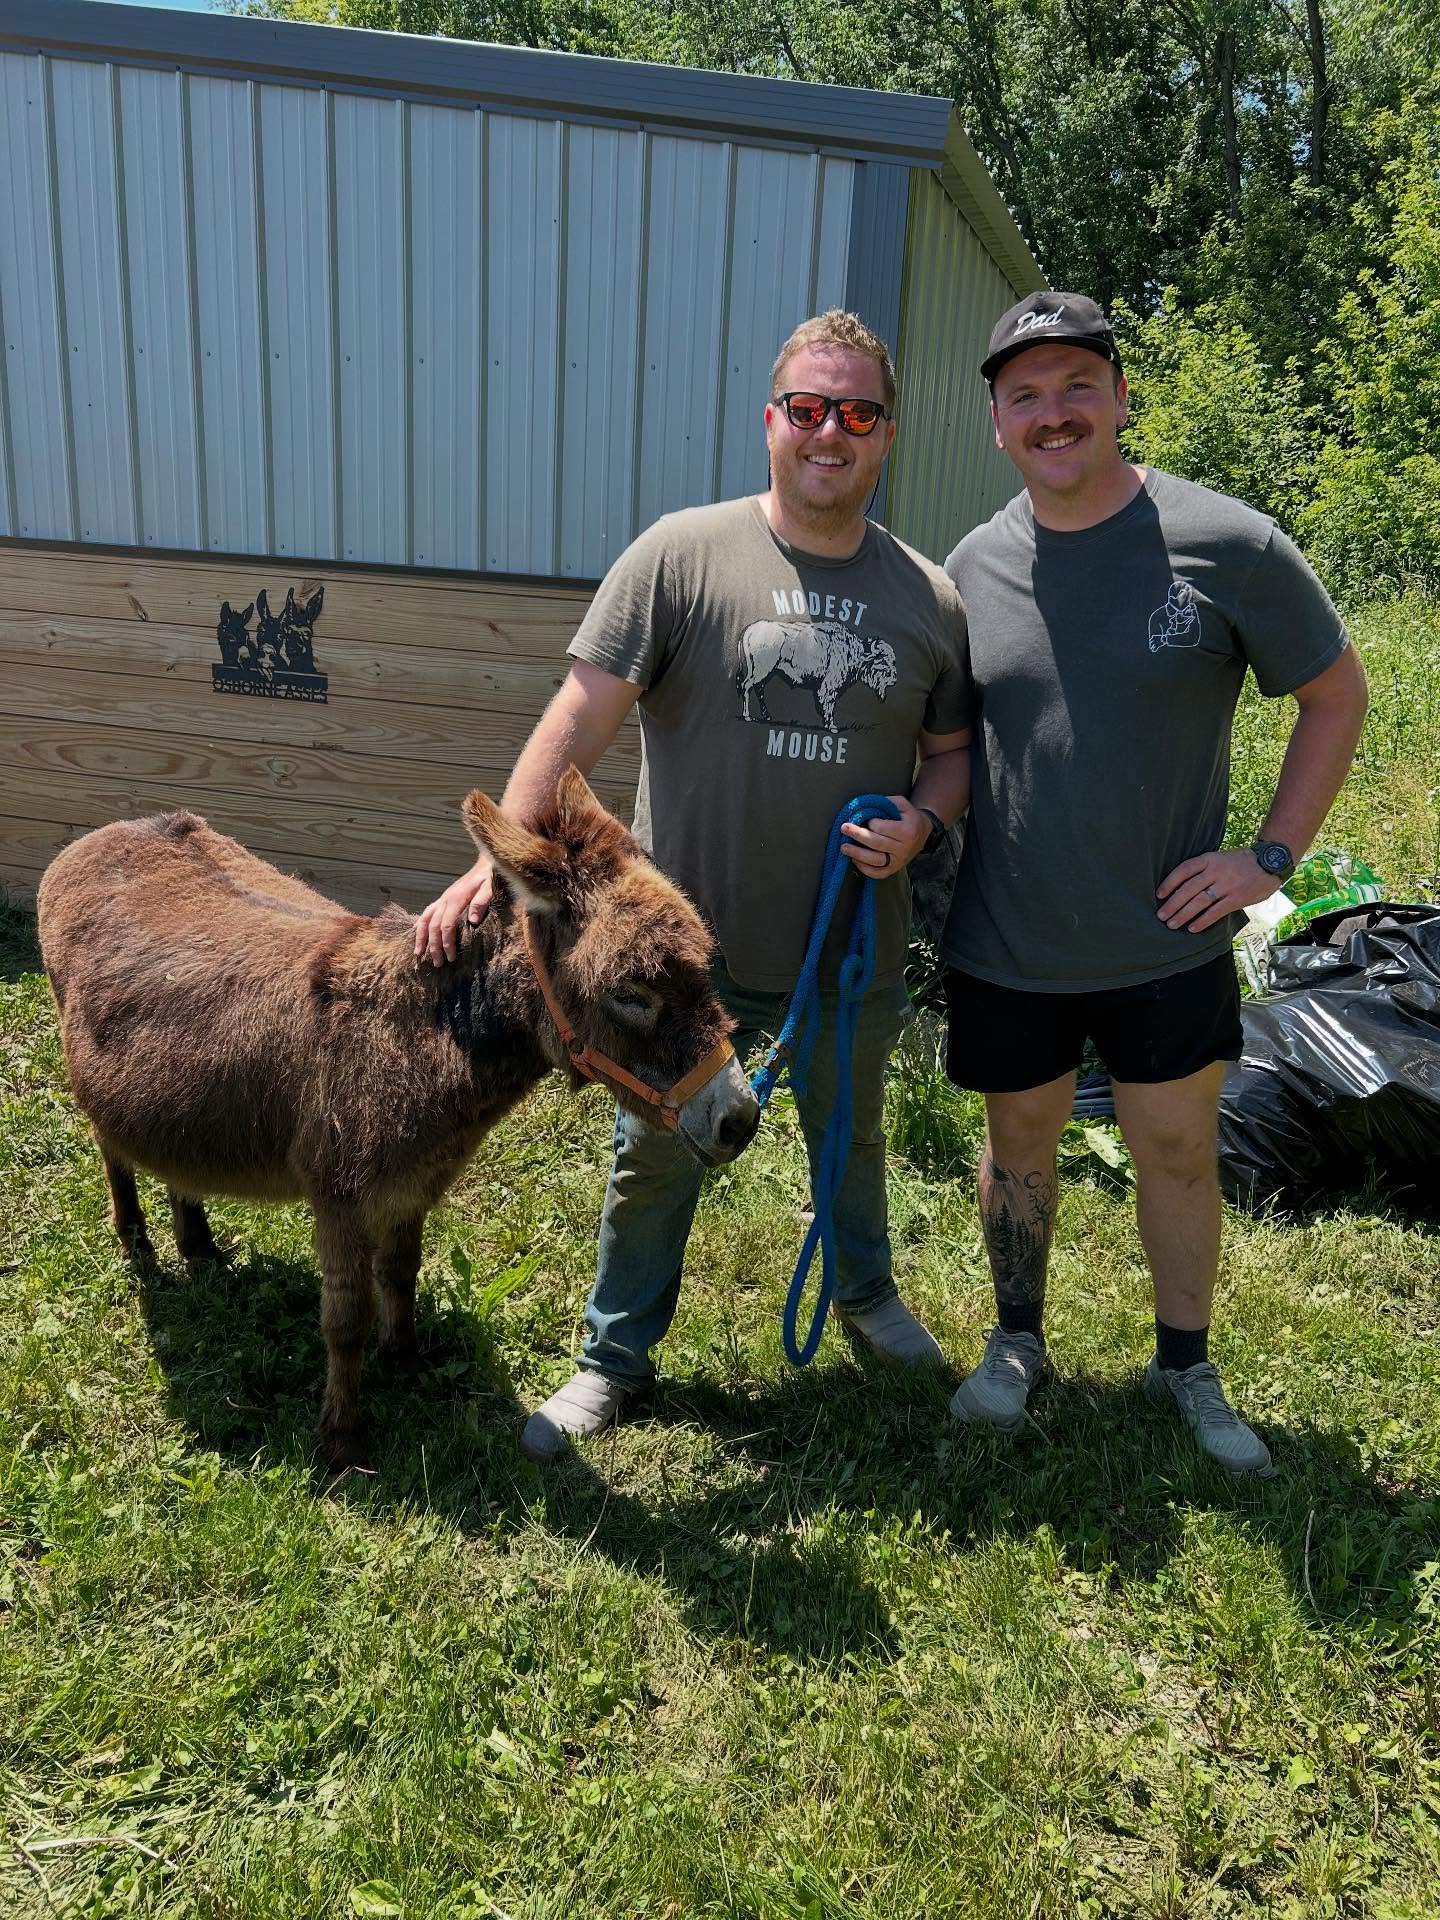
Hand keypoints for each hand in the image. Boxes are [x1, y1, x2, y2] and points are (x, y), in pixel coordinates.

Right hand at [413, 861, 492, 965]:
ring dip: (421, 938)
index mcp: (456, 899)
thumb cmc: (491, 878)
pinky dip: (420, 926)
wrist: (487, 863)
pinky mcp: (443, 899)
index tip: (451, 957)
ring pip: (424, 919)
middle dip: (433, 946)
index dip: (447, 943)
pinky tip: (418, 937)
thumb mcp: (491, 888)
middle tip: (437, 964)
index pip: (446, 925)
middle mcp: (445, 899)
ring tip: (418, 955)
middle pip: (433, 926)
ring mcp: (442, 899)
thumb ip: (482, 902)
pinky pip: (427, 913)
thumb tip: (473, 921)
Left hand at [839, 795, 930, 879]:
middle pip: (877, 843)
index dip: (871, 822)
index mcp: (907, 831)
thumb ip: (886, 803)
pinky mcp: (894, 869)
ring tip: (844, 848)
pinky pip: (878, 873)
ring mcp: (898, 861)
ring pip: (875, 860)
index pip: (883, 828)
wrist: (922, 834)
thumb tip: (866, 806)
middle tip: (844, 828)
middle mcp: (903, 848)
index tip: (867, 818)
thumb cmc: (909, 817)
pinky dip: (865, 869)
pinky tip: (855, 860)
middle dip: (858, 835)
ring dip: (857, 854)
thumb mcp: (902, 805)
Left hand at [1157, 848, 1275, 932]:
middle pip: (1189, 889)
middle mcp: (1216, 871)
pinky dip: (1203, 921)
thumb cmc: (1240, 862)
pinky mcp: (1237, 898)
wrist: (1270, 862)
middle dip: (1173, 903)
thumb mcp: (1220, 858)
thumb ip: (1203, 869)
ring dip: (1183, 914)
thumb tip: (1181, 887)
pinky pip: (1216, 911)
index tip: (1159, 894)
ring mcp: (1227, 885)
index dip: (1170, 882)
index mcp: (1209, 859)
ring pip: (1200, 901)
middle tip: (1161, 915)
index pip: (1184, 870)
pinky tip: (1193, 928)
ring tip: (1172, 924)